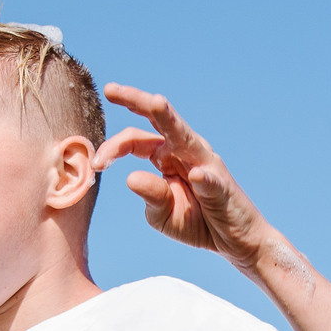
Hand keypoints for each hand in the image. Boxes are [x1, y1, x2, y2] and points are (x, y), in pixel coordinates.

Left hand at [98, 84, 272, 268]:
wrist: (235, 241)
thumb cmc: (198, 223)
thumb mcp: (163, 216)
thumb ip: (149, 196)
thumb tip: (131, 177)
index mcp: (168, 156)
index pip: (136, 140)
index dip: (113, 148)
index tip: (95, 164)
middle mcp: (187, 151)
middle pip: (160, 120)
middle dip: (137, 100)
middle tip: (110, 89)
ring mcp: (207, 165)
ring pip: (186, 136)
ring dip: (169, 119)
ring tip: (155, 103)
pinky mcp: (223, 187)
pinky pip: (212, 180)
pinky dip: (206, 178)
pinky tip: (198, 177)